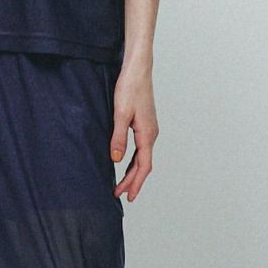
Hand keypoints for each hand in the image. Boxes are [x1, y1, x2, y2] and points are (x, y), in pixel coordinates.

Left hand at [109, 60, 156, 201]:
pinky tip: (125, 163)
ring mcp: (149, 129)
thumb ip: (118, 138)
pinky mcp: (145, 124)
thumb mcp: (120, 114)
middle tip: (120, 195)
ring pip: (142, 157)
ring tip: (122, 185)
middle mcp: (151, 134)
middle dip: (132, 181)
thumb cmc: (130, 88)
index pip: (143, 166)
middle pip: (143, 165)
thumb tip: (116, 159)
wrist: (138, 70)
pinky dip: (134, 160)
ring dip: (132, 172)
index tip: (128, 196)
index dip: (135, 182)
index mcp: (147, 134)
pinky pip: (141, 149)